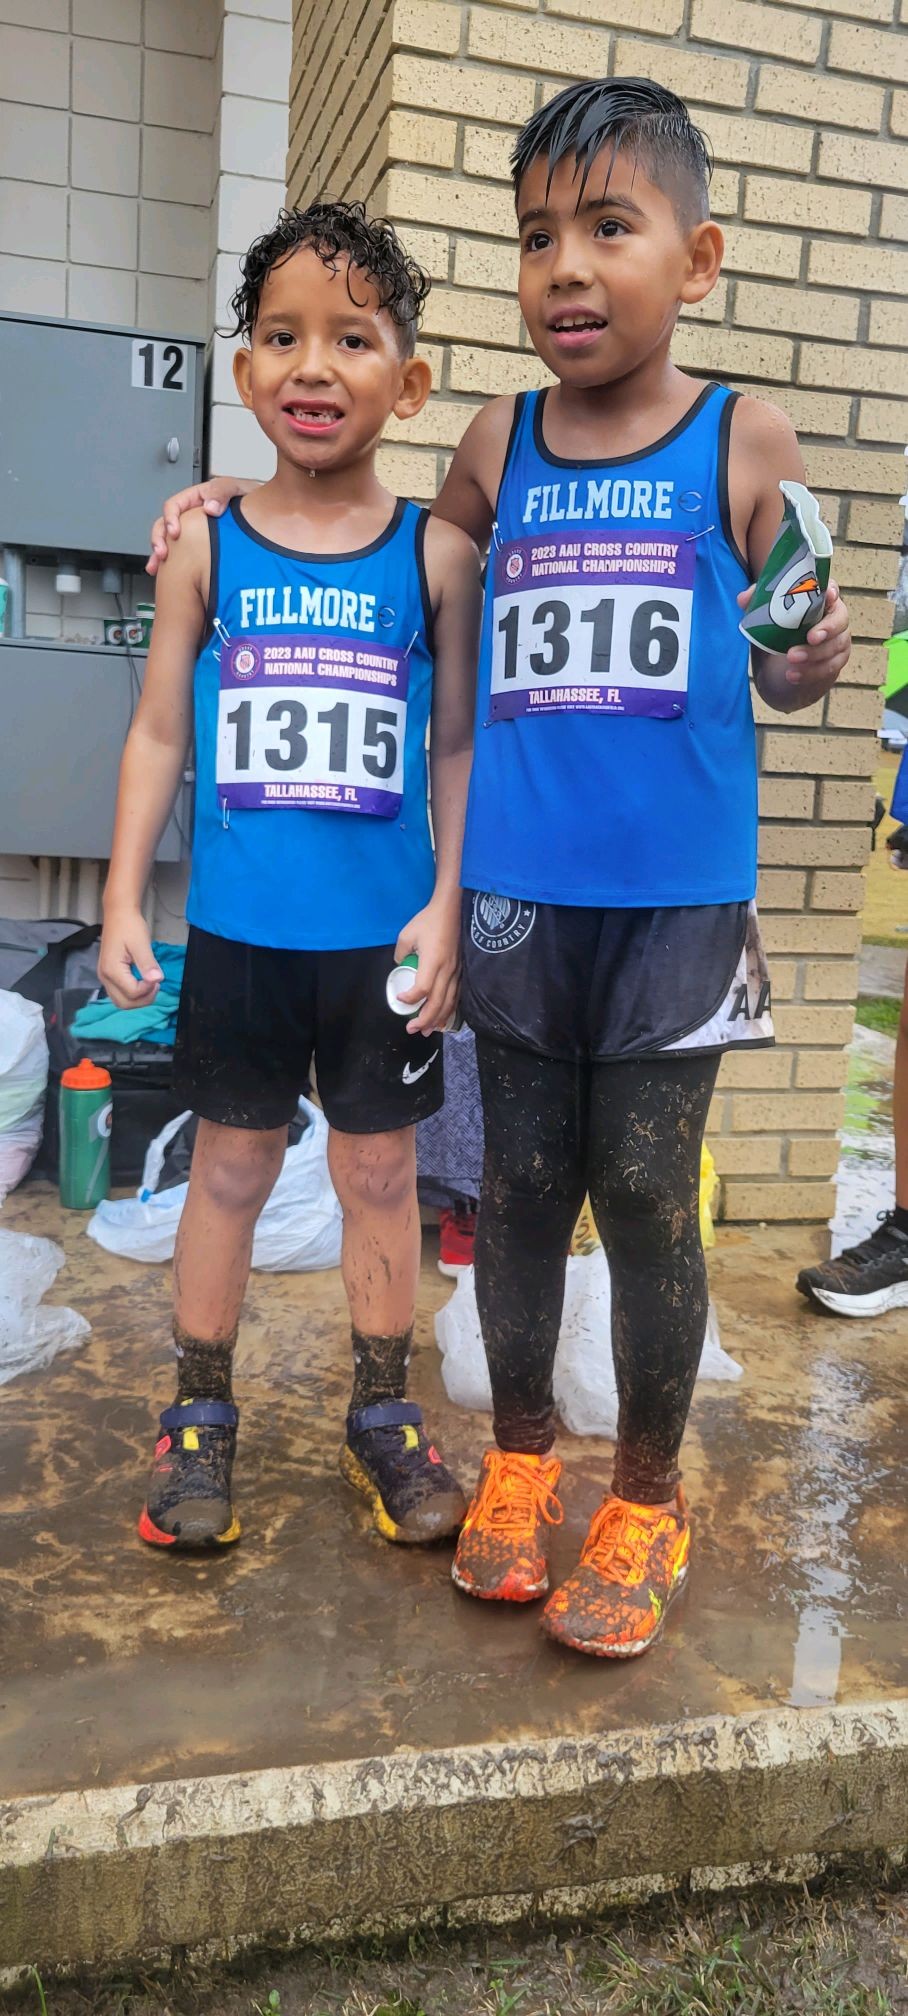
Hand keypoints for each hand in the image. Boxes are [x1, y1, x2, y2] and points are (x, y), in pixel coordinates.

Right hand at [98, 907, 163, 1009]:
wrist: (119, 914)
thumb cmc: (129, 926)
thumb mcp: (141, 944)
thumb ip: (148, 964)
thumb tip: (157, 980)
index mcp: (112, 970)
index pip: (132, 993)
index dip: (148, 989)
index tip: (158, 977)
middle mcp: (105, 977)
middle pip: (124, 1003)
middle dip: (144, 999)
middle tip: (156, 984)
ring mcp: (105, 977)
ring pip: (121, 1001)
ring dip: (138, 999)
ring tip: (150, 984)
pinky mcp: (108, 975)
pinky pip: (120, 994)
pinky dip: (133, 994)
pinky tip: (143, 983)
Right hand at [146, 476, 255, 576]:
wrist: (268, 515)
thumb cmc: (251, 499)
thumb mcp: (237, 489)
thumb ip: (223, 492)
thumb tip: (209, 507)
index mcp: (197, 499)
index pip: (174, 505)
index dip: (171, 518)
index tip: (175, 532)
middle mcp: (192, 515)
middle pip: (165, 525)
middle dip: (159, 539)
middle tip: (163, 554)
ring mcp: (194, 531)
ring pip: (169, 541)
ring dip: (159, 554)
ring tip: (156, 567)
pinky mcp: (199, 547)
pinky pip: (181, 554)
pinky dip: (172, 565)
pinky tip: (165, 573)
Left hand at [394, 894, 460, 1034]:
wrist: (453, 909)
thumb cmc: (429, 920)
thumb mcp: (406, 934)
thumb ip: (401, 953)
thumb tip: (401, 966)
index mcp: (433, 961)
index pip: (422, 988)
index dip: (410, 998)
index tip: (399, 999)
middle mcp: (447, 970)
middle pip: (437, 1002)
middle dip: (424, 1020)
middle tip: (411, 1030)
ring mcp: (457, 972)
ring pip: (449, 1003)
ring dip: (438, 1020)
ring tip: (427, 1032)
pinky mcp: (462, 971)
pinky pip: (457, 996)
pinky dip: (449, 1010)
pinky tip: (443, 1019)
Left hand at [739, 578, 850, 699]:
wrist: (785, 658)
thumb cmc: (781, 625)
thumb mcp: (767, 612)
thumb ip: (757, 601)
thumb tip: (743, 599)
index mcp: (820, 597)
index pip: (831, 589)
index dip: (831, 591)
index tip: (827, 595)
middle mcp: (835, 616)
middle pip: (839, 619)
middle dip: (827, 629)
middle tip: (810, 637)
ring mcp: (839, 639)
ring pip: (836, 646)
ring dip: (815, 655)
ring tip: (792, 660)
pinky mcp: (837, 660)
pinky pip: (829, 667)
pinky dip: (811, 673)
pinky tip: (793, 676)